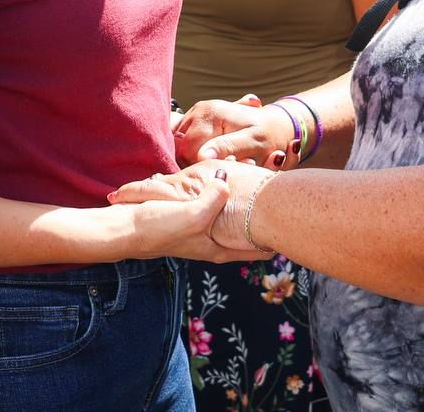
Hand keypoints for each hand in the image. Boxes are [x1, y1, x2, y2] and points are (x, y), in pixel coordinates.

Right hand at [111, 160, 275, 256]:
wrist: (125, 228)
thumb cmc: (158, 229)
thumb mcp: (190, 216)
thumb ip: (213, 199)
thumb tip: (227, 179)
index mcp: (219, 247)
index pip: (258, 248)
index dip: (278, 236)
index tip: (297, 220)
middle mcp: (215, 240)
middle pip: (250, 232)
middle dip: (267, 217)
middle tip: (287, 196)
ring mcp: (204, 227)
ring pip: (235, 216)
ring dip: (249, 202)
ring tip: (267, 183)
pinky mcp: (192, 213)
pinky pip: (217, 202)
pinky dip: (227, 192)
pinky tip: (230, 176)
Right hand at [174, 95, 295, 169]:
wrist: (274, 125)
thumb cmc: (267, 135)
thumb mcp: (253, 142)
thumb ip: (228, 147)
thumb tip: (203, 157)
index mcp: (211, 113)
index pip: (188, 149)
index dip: (200, 166)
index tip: (220, 173)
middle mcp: (199, 110)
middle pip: (181, 149)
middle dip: (198, 164)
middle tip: (221, 171)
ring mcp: (195, 115)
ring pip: (180, 148)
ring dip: (195, 160)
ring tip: (219, 164)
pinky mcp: (194, 123)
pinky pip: (184, 144)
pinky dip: (195, 154)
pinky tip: (212, 160)